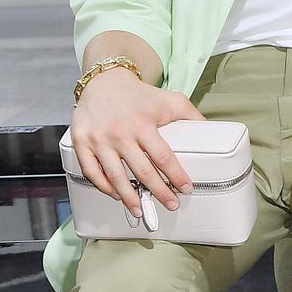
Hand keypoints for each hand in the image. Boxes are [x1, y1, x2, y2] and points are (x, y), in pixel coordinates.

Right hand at [70, 68, 202, 218]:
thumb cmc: (139, 95)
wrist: (103, 81)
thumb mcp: (169, 100)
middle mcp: (120, 133)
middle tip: (170, 204)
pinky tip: (116, 195)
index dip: (176, 176)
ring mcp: (99, 140)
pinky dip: (103, 187)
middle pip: (142, 171)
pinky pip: (91, 171)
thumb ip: (190, 115)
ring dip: (129, 197)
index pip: (163, 157)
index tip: (186, 188)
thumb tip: (209, 130)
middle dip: (158, 192)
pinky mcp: (81, 143)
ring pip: (115, 177)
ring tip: (140, 210)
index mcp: (143, 124)